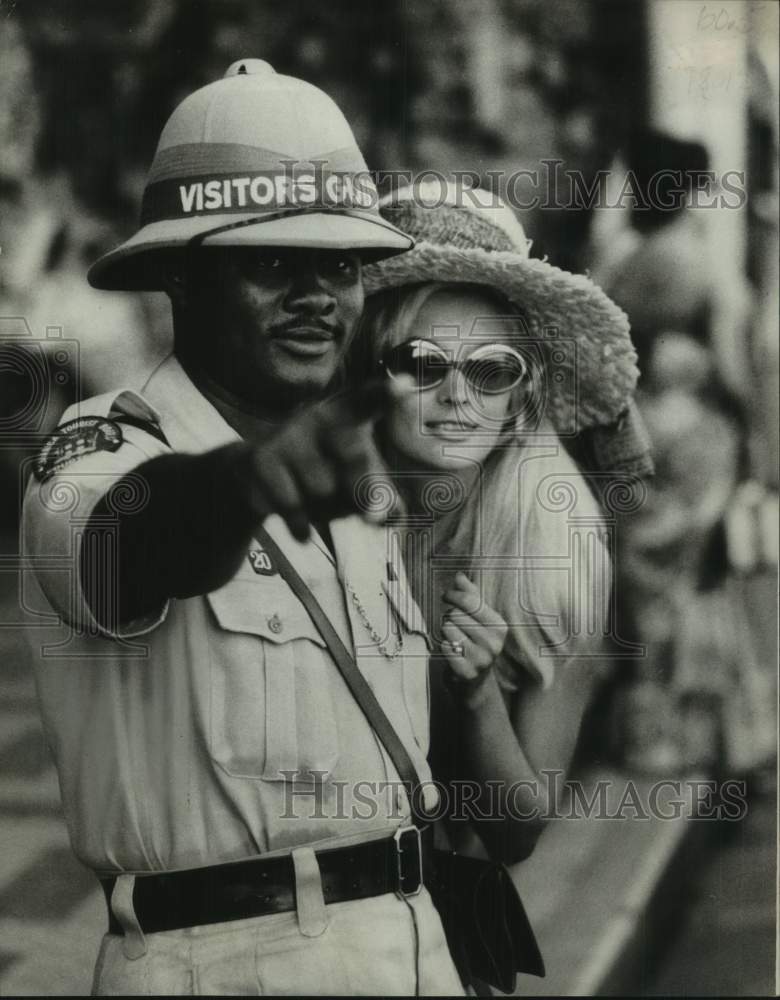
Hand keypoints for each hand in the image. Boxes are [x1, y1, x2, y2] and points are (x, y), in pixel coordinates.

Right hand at [236, 380, 394, 540]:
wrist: (255, 477)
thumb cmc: (321, 474)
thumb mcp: (353, 480)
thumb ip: (380, 495)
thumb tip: (392, 514)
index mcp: (348, 414)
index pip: (370, 401)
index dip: (387, 394)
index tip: (404, 386)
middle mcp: (319, 416)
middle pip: (354, 456)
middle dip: (367, 491)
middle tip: (373, 517)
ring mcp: (289, 434)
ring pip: (323, 489)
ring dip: (326, 510)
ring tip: (317, 503)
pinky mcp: (263, 458)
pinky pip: (293, 505)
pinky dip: (301, 525)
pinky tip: (300, 526)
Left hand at [440, 572, 508, 683]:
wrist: (477, 683)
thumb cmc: (476, 643)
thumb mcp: (478, 619)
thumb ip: (470, 595)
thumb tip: (460, 575)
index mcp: (499, 627)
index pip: (471, 601)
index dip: (454, 594)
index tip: (446, 595)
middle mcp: (493, 643)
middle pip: (456, 614)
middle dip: (450, 617)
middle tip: (455, 625)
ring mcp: (481, 659)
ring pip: (447, 628)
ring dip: (446, 632)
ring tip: (455, 639)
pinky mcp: (467, 672)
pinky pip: (444, 647)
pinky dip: (445, 647)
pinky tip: (453, 652)